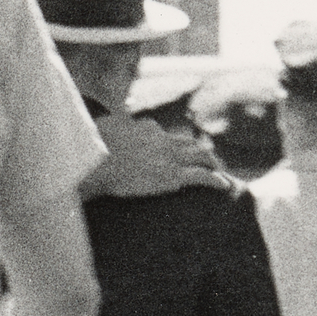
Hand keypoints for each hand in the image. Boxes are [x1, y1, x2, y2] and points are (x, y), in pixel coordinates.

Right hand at [82, 118, 228, 201]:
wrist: (97, 164)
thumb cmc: (91, 154)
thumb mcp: (97, 136)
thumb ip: (105, 131)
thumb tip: (100, 130)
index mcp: (145, 129)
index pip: (163, 133)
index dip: (173, 143)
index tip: (177, 150)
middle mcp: (162, 139)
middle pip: (188, 143)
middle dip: (200, 152)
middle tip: (209, 161)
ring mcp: (169, 157)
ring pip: (201, 156)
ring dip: (213, 164)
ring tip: (221, 173)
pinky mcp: (172, 175)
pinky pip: (201, 176)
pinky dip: (216, 180)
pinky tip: (225, 186)